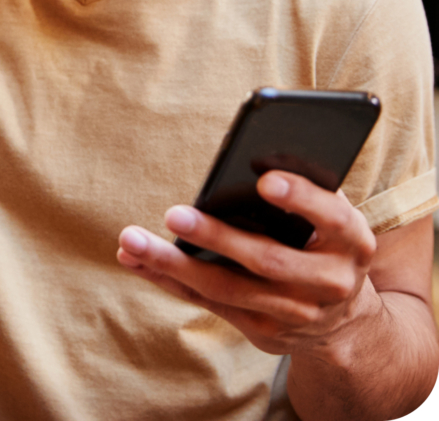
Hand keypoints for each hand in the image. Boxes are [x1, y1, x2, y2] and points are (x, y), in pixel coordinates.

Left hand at [116, 171, 379, 356]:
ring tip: (131, 239)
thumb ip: (304, 186)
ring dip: (173, 264)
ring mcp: (295, 313)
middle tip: (173, 214)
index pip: (331, 217)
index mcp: (351, 242)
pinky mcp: (263, 332)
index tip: (265, 180)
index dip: (301, 198)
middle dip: (217, 238)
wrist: (347, 323)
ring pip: (227, 289)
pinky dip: (166, 279)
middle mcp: (329, 283)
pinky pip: (207, 302)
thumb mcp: (332, 215)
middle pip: (267, 261)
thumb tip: (256, 150)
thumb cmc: (325, 241)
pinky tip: (132, 258)